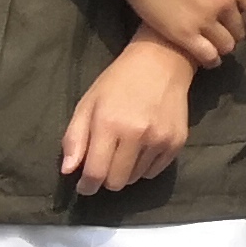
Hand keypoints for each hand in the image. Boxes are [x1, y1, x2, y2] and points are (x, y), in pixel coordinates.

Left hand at [61, 37, 197, 192]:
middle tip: (105, 163)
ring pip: (136, 179)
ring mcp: (160, 139)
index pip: (96, 172)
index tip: (84, 185)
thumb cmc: (118, 81)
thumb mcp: (88, 103)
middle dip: (106, 179)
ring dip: (126, 171)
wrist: (162, 61)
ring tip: (125, 148)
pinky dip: (144, 166)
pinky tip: (142, 146)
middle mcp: (137, 134)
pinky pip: (154, 172)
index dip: (87, 185)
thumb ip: (75, 137)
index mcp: (109, 123)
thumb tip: (68, 170)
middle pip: (116, 182)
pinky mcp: (177, 142)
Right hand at [113, 0, 245, 64]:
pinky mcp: (183, 34)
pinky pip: (207, 56)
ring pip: (226, 46)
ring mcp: (204, 20)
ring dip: (223, 46)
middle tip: (226, 30)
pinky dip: (211, 60)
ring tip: (214, 42)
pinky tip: (207, 57)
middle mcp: (224, 2)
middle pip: (241, 30)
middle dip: (237, 32)